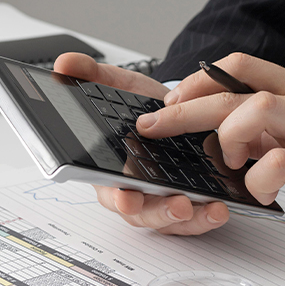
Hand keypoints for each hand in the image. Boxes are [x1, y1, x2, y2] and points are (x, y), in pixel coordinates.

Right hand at [53, 53, 231, 234]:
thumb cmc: (139, 109)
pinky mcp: (184, 204)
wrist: (173, 112)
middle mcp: (131, 191)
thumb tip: (64, 63)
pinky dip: (206, 217)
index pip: (107, 189)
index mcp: (107, 169)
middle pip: (139, 213)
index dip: (115, 197)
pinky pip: (193, 221)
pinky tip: (220, 208)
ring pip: (167, 221)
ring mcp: (158, 201)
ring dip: (188, 220)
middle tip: (178, 205)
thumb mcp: (115, 85)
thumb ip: (90, 74)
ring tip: (209, 208)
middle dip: (158, 213)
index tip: (125, 198)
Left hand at [137, 52, 284, 230]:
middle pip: (232, 90)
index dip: (199, 77)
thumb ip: (275, 125)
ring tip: (224, 159)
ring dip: (224, 135)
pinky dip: (256, 179)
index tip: (173, 97)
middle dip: (182, 108)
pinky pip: (279, 163)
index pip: (241, 65)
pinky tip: (258, 190)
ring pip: (254, 110)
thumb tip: (227, 132)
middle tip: (152, 125)